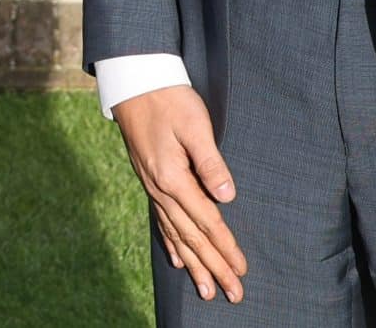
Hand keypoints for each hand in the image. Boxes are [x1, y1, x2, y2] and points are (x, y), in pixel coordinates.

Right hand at [111, 85, 244, 304]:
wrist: (133, 81)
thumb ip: (211, 162)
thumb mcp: (195, 124)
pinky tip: (177, 259)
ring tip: (207, 290)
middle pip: (192, 237)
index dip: (226, 247)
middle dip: (213, 267)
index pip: (207, 221)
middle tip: (232, 294)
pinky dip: (170, 243)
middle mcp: (160, 189)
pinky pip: (161, 220)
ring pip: (176, 234)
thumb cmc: (169, 98)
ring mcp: (152, 186)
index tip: (242, 270)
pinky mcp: (150, 179)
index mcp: (173, 178)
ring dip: (194, 264)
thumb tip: (227, 196)